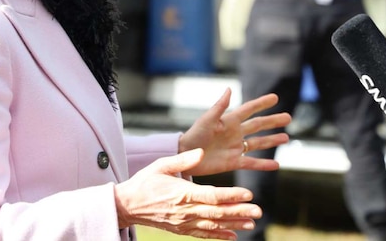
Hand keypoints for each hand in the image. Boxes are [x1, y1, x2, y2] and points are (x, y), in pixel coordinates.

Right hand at [114, 148, 260, 239]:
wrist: (127, 206)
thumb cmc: (145, 182)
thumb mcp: (161, 165)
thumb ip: (183, 160)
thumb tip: (201, 152)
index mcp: (182, 193)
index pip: (212, 195)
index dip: (231, 195)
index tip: (248, 194)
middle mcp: (185, 210)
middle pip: (217, 213)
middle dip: (239, 212)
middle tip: (258, 211)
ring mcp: (184, 223)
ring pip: (213, 225)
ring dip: (234, 225)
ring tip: (251, 223)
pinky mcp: (181, 230)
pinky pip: (203, 234)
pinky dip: (219, 236)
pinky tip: (233, 236)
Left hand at [178, 89, 289, 177]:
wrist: (185, 155)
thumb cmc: (194, 135)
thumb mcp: (207, 119)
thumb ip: (220, 106)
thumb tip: (230, 89)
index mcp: (229, 120)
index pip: (249, 109)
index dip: (262, 103)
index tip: (275, 97)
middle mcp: (235, 133)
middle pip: (258, 126)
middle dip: (273, 121)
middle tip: (289, 117)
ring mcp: (235, 148)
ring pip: (258, 143)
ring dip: (272, 140)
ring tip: (286, 138)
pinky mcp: (233, 162)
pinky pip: (252, 163)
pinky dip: (264, 164)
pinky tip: (276, 164)